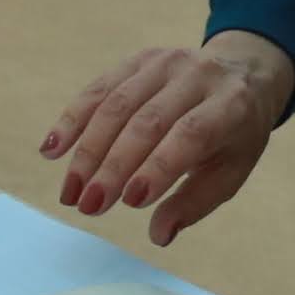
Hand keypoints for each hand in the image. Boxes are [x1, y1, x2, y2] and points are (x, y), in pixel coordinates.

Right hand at [45, 32, 293, 244]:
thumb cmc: (235, 134)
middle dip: (113, 166)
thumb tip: (159, 235)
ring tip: (70, 191)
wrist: (242, 73)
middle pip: (147, 120)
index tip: (130, 200)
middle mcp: (198, 75)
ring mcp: (165, 62)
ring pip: (117, 104)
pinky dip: (72, 119)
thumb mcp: (232, 171)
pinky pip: (99, 88)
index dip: (159, 166)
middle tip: (88, 206)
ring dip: (87, 150)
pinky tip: (52, 149)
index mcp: (230, 105)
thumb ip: (195, 203)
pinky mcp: (138, 59)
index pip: (191, 133)